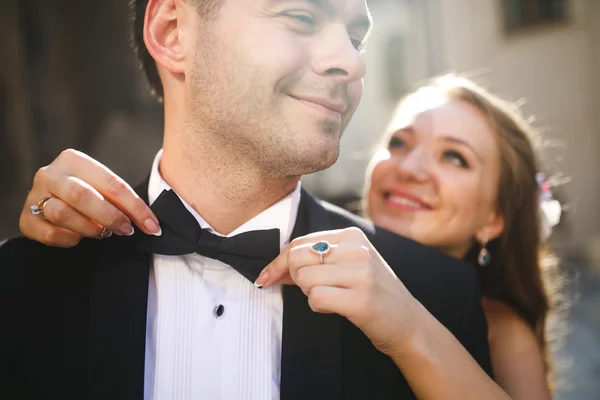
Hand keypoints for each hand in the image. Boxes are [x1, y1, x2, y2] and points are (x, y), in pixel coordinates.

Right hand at [19, 149, 160, 246]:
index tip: (153, 227)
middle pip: (84, 196)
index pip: (112, 184)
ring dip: (90, 229)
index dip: (136, 208)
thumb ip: (120, 199)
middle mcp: (50, 174)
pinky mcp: (26, 219)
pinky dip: (69, 239)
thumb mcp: (102, 188)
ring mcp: (34, 195)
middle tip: (126, 230)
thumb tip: (150, 223)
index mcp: (73, 159)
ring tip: (102, 233)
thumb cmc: (86, 194)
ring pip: (64, 214)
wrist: (50, 201)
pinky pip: (50, 233)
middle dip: (111, 217)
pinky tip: (78, 238)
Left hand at [255, 227, 420, 356]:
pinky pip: (315, 298)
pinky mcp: (361, 299)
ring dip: (310, 293)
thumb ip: (315, 260)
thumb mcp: (348, 265)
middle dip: (294, 278)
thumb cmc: (371, 292)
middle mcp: (356, 249)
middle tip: (311, 289)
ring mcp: (361, 273)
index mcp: (351, 236)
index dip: (278, 262)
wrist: (407, 322)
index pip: (299, 242)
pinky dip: (319, 307)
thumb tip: (272, 269)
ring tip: (332, 297)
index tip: (267, 277)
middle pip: (296, 258)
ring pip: (304, 279)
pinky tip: (337, 307)